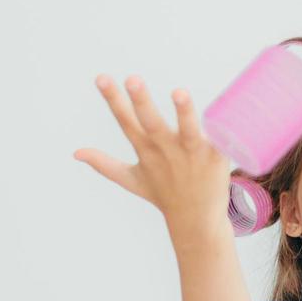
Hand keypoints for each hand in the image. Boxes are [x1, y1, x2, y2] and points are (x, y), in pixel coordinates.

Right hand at [74, 75, 230, 228]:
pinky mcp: (217, 159)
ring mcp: (193, 154)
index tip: (101, 78)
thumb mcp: (132, 180)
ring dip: (183, 113)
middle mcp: (166, 150)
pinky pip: (220, 141)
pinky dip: (221, 131)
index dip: (113, 99)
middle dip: (142, 102)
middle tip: (132, 80)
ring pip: (188, 130)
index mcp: (146, 150)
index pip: (126, 121)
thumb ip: (105, 164)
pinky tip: (225, 113)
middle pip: (152, 123)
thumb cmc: (164, 195)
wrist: (197, 222)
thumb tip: (76, 153)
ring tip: (179, 93)